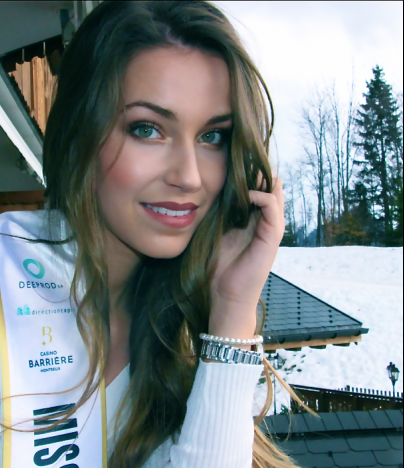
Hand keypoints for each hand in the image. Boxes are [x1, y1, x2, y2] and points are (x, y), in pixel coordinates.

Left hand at [208, 177, 284, 340]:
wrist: (225, 296)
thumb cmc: (217, 267)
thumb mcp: (214, 232)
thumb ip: (217, 213)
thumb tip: (205, 190)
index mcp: (253, 219)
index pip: (258, 186)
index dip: (248, 172)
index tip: (232, 161)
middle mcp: (265, 221)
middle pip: (269, 185)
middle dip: (255, 171)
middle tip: (239, 160)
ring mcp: (271, 229)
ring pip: (274, 191)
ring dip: (260, 180)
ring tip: (245, 172)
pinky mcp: (272, 238)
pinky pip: (272, 207)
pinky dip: (261, 196)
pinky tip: (246, 194)